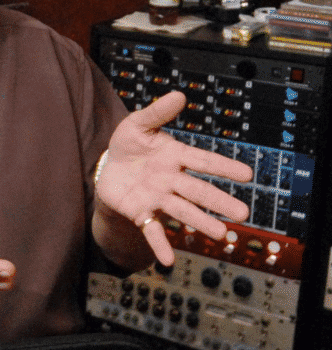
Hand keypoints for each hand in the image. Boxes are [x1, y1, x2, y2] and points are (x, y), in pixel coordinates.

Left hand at [96, 91, 252, 265]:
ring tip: (219, 234)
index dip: (223, 167)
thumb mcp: (139, 124)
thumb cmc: (129, 145)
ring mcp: (158, 198)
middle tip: (242, 214)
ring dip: (199, 222)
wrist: (108, 168)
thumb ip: (158, 112)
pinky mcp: (141, 212)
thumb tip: (179, 95)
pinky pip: (152, 230)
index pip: (202, 160)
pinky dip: (160, 244)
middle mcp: (171, 180)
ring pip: (181, 211)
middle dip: (218, 201)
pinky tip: (168, 260)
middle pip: (197, 191)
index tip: (247, 175)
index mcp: (175, 156)